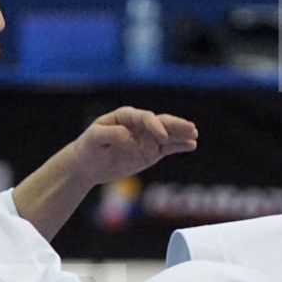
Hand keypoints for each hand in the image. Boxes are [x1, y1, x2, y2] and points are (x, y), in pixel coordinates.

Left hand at [61, 107, 197, 183]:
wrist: (87, 165)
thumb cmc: (88, 149)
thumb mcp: (95, 139)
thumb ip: (113, 135)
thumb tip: (132, 139)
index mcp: (126, 117)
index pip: (145, 118)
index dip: (155, 126)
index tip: (163, 137)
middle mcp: (139, 125)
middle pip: (161, 122)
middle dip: (176, 126)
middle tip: (191, 129)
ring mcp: (147, 139)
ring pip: (168, 135)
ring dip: (181, 134)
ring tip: (195, 136)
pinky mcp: (150, 153)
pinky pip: (167, 148)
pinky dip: (179, 146)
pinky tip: (192, 145)